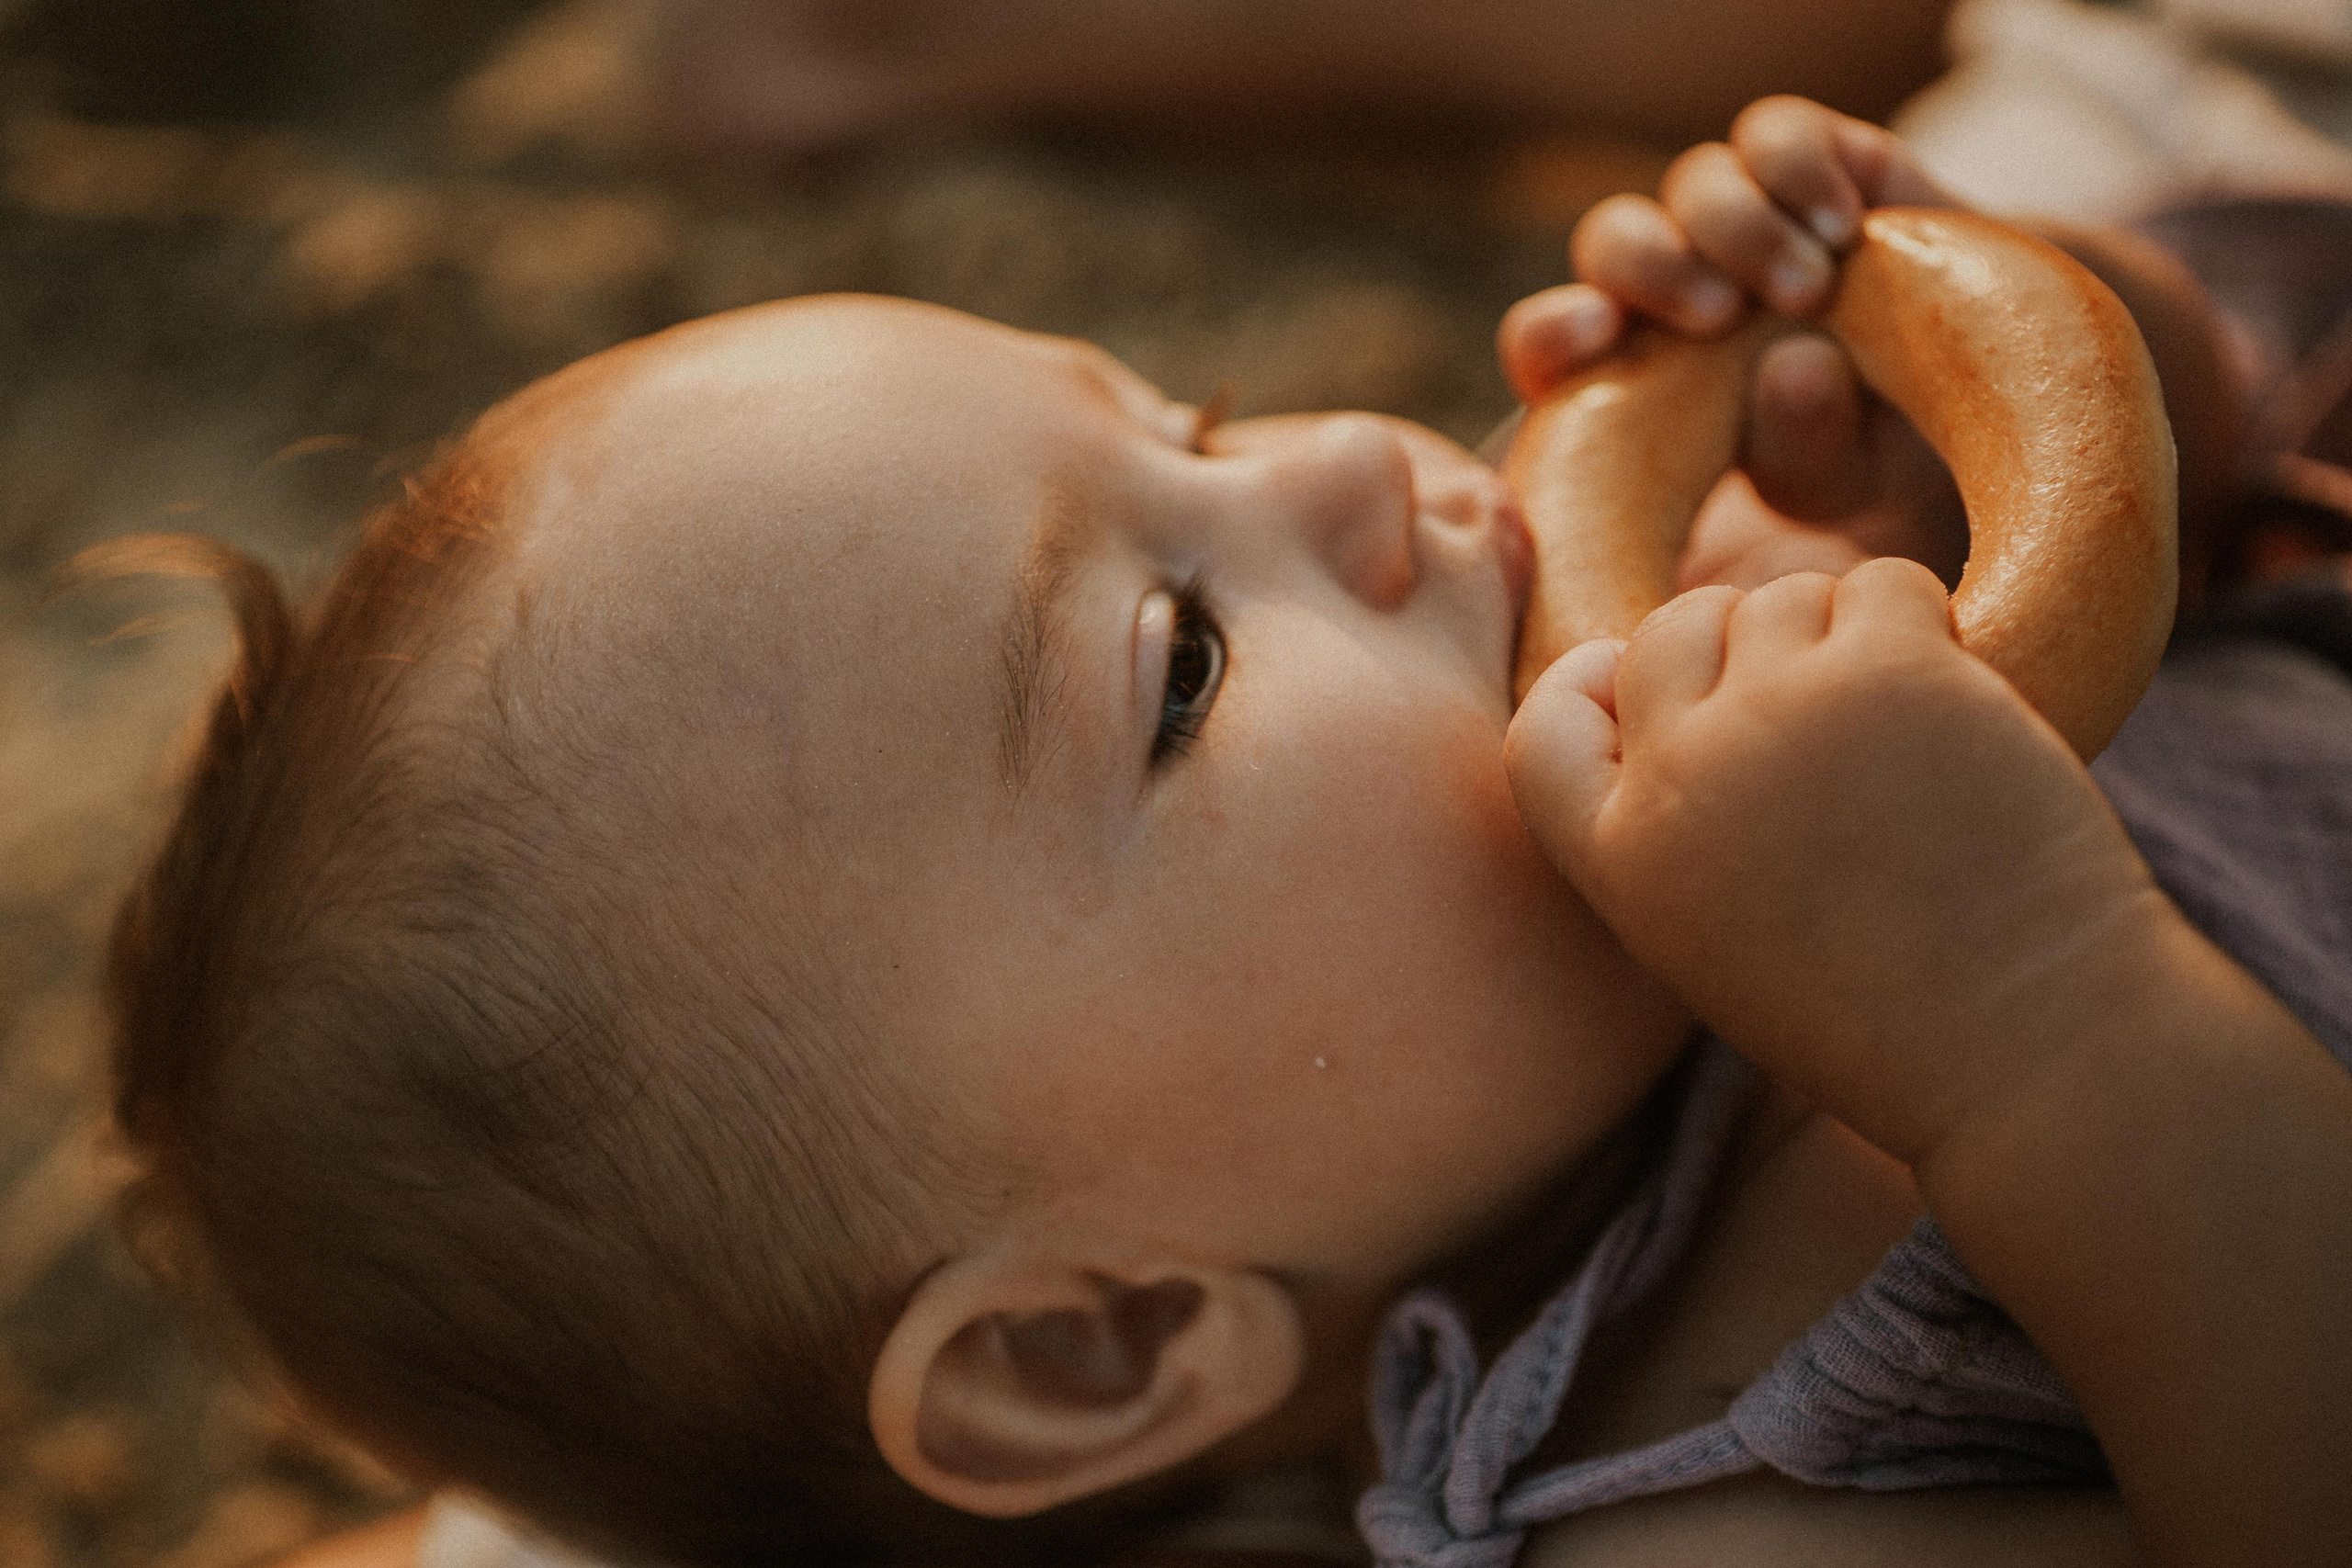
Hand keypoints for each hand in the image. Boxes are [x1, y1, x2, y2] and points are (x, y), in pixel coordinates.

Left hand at [1497, 97, 1967, 587]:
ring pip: (1694, 180)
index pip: (1548, 341)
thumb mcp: (1836, 481)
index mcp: (1637, 368)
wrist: (1980, 388)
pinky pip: (1777, 135)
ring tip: (1810, 288)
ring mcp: (1742, 216)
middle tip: (1718, 318)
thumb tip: (1790, 366)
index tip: (1601, 338)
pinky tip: (1845, 227)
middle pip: (1615, 239)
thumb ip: (1801, 448)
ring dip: (1737, 228)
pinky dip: (1799, 171)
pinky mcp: (1816, 163)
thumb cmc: (1869, 452)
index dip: (1553, 331)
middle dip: (1653, 269)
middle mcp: (1675, 281)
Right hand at [1504, 561, 2169, 1163]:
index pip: (1541, 732)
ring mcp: (1778, 715)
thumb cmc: (1893, 1019)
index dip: (1588, 686)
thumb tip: (1700, 696)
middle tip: (1827, 708)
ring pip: (1783, 599)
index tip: (1638, 679)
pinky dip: (1923, 624)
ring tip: (1909, 737)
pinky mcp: (1887, 673)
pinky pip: (1882, 585)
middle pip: (1671, 634)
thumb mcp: (1721, 945)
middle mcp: (1680, 779)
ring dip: (1845, 638)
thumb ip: (1681, 829)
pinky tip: (1961, 708)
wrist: (2032, 1051)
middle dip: (1737, 646)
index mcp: (1624, 864)